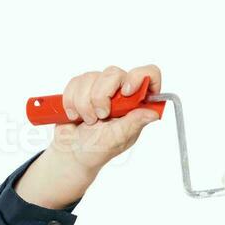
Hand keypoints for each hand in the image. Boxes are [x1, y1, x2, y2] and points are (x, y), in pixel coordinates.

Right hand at [16, 64, 164, 209]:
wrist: (72, 151)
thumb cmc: (98, 147)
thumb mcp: (119, 138)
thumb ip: (134, 122)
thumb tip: (153, 113)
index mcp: (136, 104)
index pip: (149, 75)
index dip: (138, 77)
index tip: (126, 92)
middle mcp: (121, 92)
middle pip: (114, 73)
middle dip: (101, 96)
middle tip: (101, 116)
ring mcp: (101, 87)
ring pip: (91, 77)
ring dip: (84, 103)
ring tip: (88, 120)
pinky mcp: (82, 87)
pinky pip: (75, 82)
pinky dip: (71, 100)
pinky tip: (75, 115)